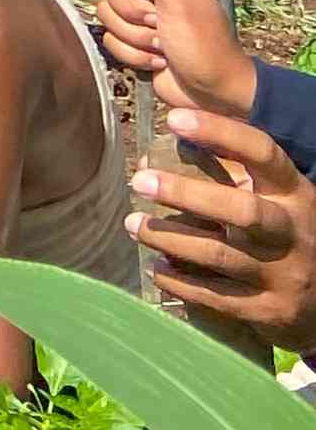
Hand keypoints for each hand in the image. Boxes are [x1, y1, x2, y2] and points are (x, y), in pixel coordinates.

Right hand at [100, 0, 256, 118]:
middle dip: (129, 11)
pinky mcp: (133, 43)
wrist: (211, 92)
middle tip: (157, 23)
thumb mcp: (178, 4)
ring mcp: (141, 20)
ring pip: (107, 16)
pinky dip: (133, 55)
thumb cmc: (204, 45)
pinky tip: (157, 61)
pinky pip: (111, 41)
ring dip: (134, 38)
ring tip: (163, 46)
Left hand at [132, 104, 315, 347]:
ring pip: (219, 254)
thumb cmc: (287, 237)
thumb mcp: (277, 201)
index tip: (174, 120)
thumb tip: (164, 148)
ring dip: (169, 238)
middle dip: (186, 193)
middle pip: (241, 210)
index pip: (263, 154)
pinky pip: (215, 295)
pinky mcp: (269, 309)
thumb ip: (234, 175)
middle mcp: (294, 231)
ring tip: (133, 224)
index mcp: (296, 195)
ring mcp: (284, 273)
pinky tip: (156, 269)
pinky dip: (179, 282)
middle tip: (139, 181)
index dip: (220, 133)